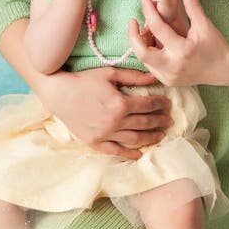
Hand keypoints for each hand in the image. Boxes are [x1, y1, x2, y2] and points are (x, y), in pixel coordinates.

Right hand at [37, 66, 172, 158]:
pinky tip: (140, 154)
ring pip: (135, 138)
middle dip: (160, 120)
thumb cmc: (84, 80)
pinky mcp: (95, 142)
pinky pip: (116, 151)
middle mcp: (116, 122)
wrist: (59, 94)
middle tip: (170, 120)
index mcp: (121, 104)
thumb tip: (154, 76)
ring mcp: (106, 134)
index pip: (148, 105)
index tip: (168, 103)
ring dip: (151, 137)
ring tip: (161, 135)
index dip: (160, 104)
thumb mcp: (110, 74)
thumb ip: (133, 77)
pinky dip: (130, 154)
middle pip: (145, 123)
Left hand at [128, 0, 228, 86]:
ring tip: (144, 31)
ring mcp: (170, 76)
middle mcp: (174, 66)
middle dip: (133, 36)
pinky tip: (151, 43)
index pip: (158, 28)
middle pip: (142, 52)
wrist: (224, 70)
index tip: (144, 1)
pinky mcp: (168, 81)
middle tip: (133, 21)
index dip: (149, 12)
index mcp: (183, 49)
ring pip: (144, 60)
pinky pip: (151, 67)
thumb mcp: (204, 24)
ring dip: (140, 45)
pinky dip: (148, 55)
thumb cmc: (215, 45)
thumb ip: (193, 4)